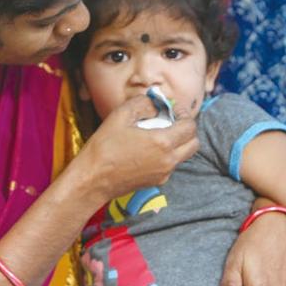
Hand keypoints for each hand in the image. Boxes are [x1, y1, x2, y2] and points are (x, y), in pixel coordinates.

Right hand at [78, 95, 198, 202]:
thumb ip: (143, 103)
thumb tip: (155, 103)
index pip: (190, 127)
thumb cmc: (104, 148)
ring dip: (179, 143)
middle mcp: (168, 160)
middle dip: (187, 130)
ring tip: (159, 133)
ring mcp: (164, 173)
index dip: (185, 114)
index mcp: (162, 143)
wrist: (92, 180)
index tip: (174, 109)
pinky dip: (168, 155)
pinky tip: (149, 149)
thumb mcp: (121, 116)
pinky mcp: (157, 182)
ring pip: (184, 155)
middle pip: (194, 144)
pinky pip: (171, 165)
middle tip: (172, 121)